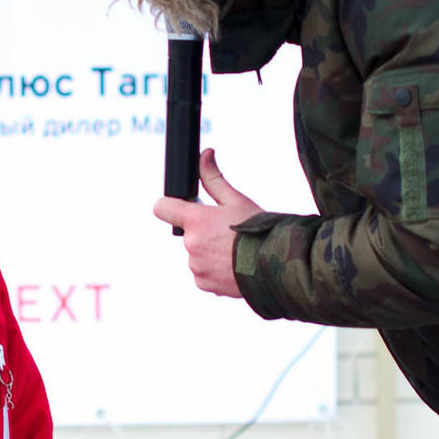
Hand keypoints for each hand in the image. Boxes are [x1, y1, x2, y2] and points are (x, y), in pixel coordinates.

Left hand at [151, 148, 261, 298]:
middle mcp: (191, 245)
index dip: (170, 206)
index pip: (163, 208)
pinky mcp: (204, 284)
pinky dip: (215, 271)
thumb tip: (205, 154)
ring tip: (235, 252)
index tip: (180, 208)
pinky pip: (204, 274)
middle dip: (203, 233)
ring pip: (197, 255)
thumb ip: (213, 178)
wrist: (276, 266)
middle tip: (228, 234)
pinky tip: (234, 267)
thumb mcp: (236, 200)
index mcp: (196, 220)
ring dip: (210, 254)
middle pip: (188, 235)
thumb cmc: (258, 230)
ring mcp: (196, 267)